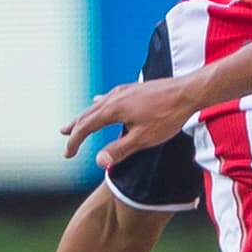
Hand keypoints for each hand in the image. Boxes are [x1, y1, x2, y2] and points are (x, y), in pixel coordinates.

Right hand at [62, 80, 195, 166]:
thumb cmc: (167, 117)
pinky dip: (99, 105)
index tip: (68, 154)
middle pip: (88, 114)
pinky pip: (109, 98)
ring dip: (85, 116)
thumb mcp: (143, 139)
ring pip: (98, 105)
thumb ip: (120, 150)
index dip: (74, 142)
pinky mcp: (133, 89)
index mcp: (113, 109)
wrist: (187, 92)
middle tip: (64, 137)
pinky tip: (99, 102)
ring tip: (76, 123)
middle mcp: (114, 97)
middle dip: (75, 128)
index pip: (86, 127)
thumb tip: (98, 162)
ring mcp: (124, 91)